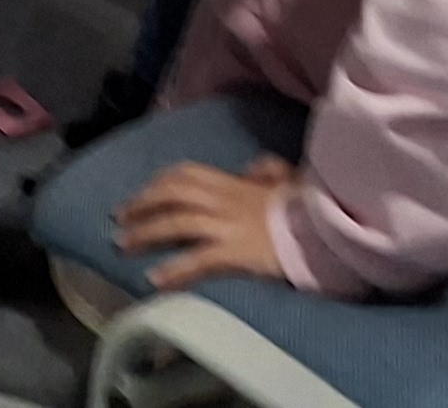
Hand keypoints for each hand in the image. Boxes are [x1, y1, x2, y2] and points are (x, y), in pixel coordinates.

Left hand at [116, 156, 298, 287]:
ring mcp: (229, 226)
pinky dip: (173, 269)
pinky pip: (198, 259)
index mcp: (235, 183)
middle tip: (118, 218)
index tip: (141, 194)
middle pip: (172, 194)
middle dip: (141, 204)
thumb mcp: (290, 180)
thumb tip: (255, 167)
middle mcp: (226, 200)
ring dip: (145, 232)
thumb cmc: (310, 208)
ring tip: (122, 245)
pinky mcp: (237, 253)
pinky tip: (154, 279)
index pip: (187, 174)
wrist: (329, 229)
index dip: (158, 182)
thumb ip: (270, 170)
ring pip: (177, 222)